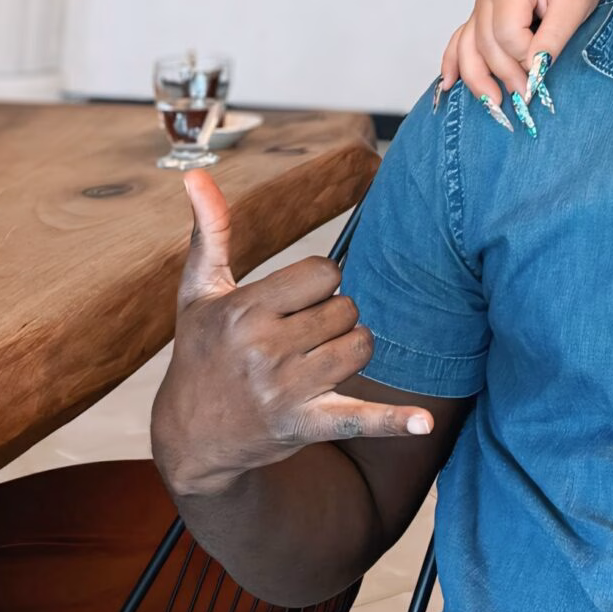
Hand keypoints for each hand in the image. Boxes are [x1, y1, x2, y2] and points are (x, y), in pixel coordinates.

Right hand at [151, 172, 432, 500]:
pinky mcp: (303, 424)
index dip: (317, 284)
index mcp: (243, 311)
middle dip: (331, 318)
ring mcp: (285, 390)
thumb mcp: (199, 292)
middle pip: (347, 308)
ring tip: (313, 362)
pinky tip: (424, 424)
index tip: (291, 303)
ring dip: (348, 350)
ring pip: (361, 346)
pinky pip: (359, 419)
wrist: (188, 436)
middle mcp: (263, 349)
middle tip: (296, 338)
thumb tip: (196, 174)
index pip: (325, 272)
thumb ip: (211, 231)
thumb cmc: (200, 351)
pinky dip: (395, 421)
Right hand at [438, 0, 604, 121]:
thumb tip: (534, 70)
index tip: (544, 69)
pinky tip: (448, 84)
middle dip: (505, 74)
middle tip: (526, 97)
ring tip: (493, 104)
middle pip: (486, 44)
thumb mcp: (574, 7)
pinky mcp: (482, 18)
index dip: (525, 56)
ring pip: (468, 48)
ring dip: (477, 79)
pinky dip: (454, 63)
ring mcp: (481, 6)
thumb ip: (553, 37)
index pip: (506, 33)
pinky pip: (461, 42)